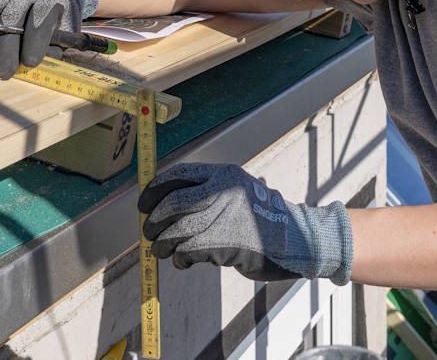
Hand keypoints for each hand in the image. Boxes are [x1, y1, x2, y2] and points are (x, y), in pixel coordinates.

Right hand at [0, 0, 80, 78]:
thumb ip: (53, 47)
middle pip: (9, 19)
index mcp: (47, 1)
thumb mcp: (63, 30)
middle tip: (4, 72)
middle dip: (4, 49)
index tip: (30, 63)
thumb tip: (34, 64)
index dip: (34, 41)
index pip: (40, 16)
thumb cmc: (54, 20)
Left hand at [138, 163, 352, 283]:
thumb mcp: (237, 193)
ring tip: (163, 251)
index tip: (143, 203)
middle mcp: (223, 191)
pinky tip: (185, 261)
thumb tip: (163, 207)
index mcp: (223, 175)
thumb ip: (207, 194)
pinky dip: (181, 258)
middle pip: (172, 204)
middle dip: (153, 220)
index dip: (155, 189)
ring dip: (163, 244)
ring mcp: (224, 217)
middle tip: (149, 232)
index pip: (178, 175)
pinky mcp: (226, 243)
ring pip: (177, 231)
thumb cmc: (260, 220)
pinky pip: (189, 251)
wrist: (294, 239)